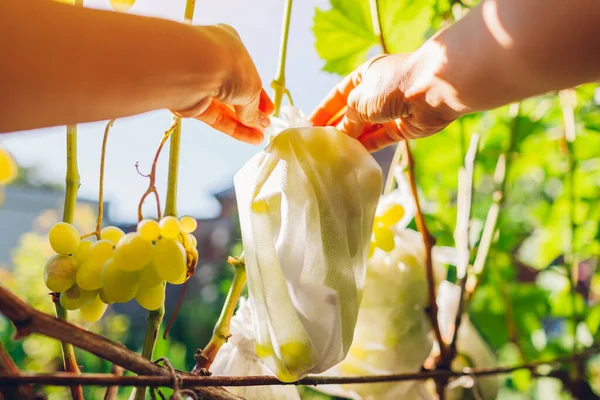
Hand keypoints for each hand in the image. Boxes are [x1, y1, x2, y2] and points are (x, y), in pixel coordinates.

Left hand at [174, 24, 273, 144]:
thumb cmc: (227, 65)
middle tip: (265, 125)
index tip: (268, 110)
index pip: (247, 74)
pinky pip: (216, 118)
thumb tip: (258, 122)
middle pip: (235, 92)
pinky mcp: (191, 103)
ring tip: (260, 135)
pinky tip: (251, 138)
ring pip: (225, 108)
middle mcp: (214, 62)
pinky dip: (233, 128)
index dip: (259, 94)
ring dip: (244, 123)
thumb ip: (254, 107)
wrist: (192, 67)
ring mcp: (201, 83)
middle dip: (251, 110)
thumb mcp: (252, 87)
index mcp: (230, 47)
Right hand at [309, 52, 460, 151]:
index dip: (323, 110)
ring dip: (350, 139)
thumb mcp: (359, 100)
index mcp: (365, 76)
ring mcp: (390, 110)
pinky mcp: (401, 127)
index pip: (338, 95)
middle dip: (336, 127)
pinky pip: (379, 138)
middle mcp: (377, 92)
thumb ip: (347, 119)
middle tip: (317, 145)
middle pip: (351, 112)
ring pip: (365, 128)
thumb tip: (342, 134)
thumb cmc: (392, 85)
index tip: (308, 126)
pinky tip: (351, 155)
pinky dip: (366, 146)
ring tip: (331, 154)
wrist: (433, 90)